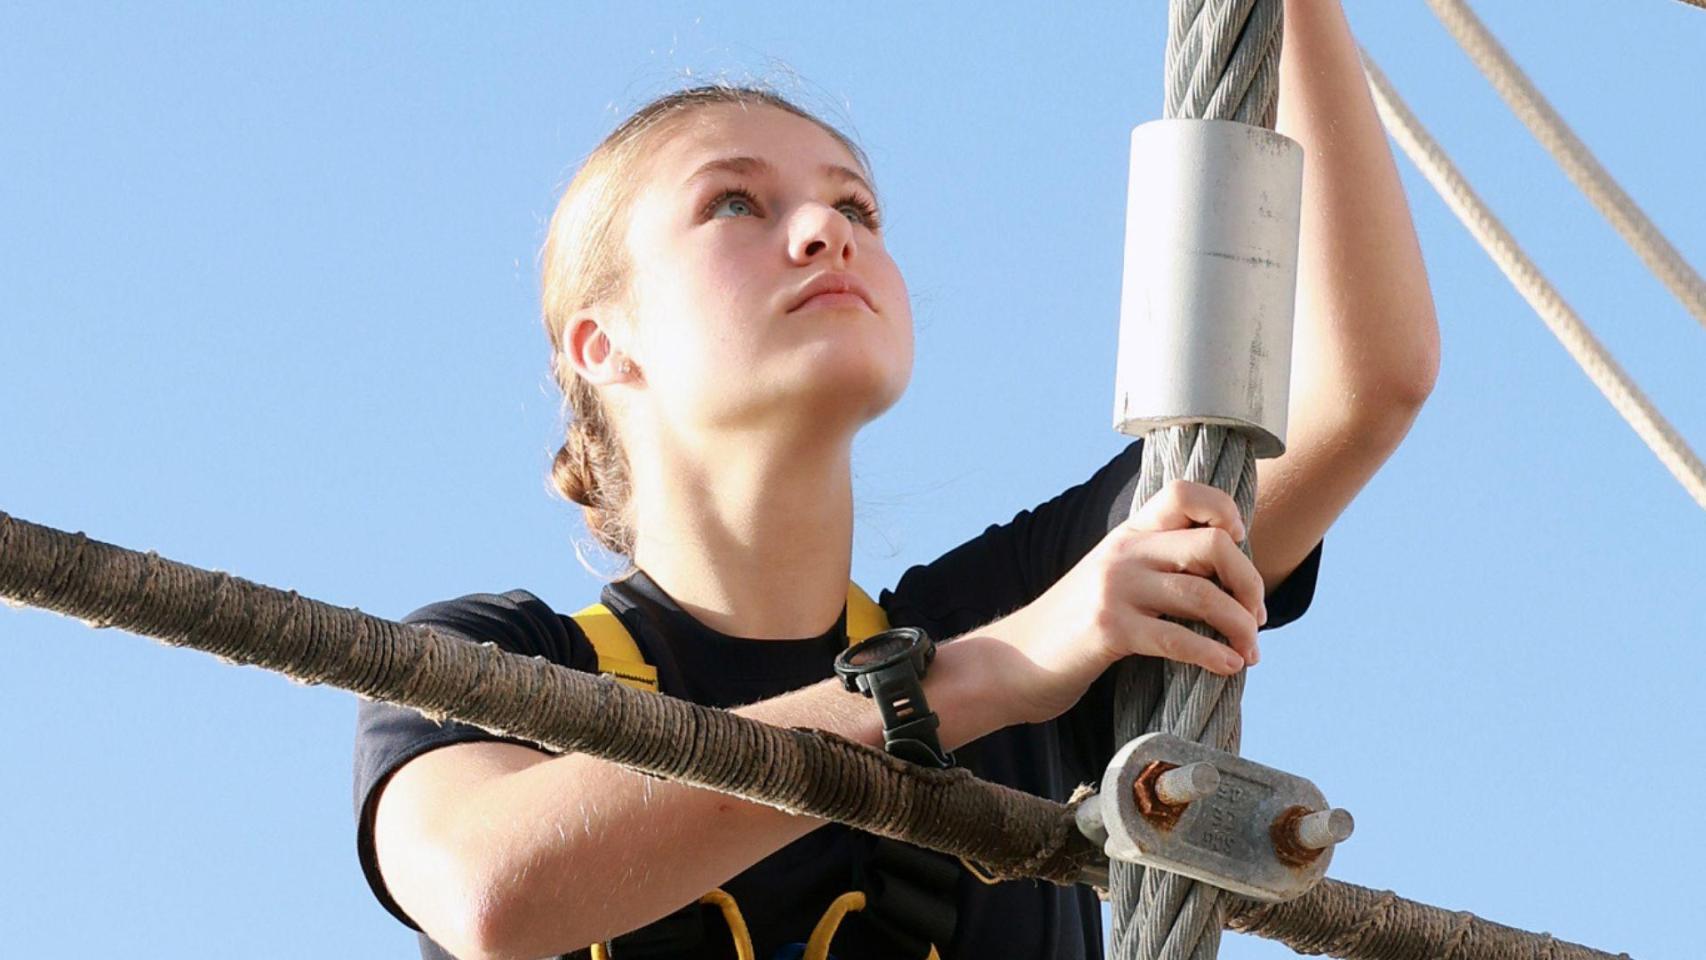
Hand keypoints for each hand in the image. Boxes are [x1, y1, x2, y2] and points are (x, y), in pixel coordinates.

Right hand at [989, 479, 1266, 726]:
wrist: (1017, 660)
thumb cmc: (1075, 627)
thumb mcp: (1113, 579)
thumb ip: (1156, 567)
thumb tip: (1226, 579)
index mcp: (1128, 534)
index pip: (1184, 493)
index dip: (1223, 509)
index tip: (1238, 542)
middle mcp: (1124, 552)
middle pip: (1211, 545)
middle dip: (1249, 582)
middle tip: (1256, 616)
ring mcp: (1115, 589)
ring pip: (1202, 594)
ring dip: (1240, 626)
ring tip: (1250, 651)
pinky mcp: (1109, 630)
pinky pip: (1178, 638)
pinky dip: (1214, 655)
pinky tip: (1228, 667)